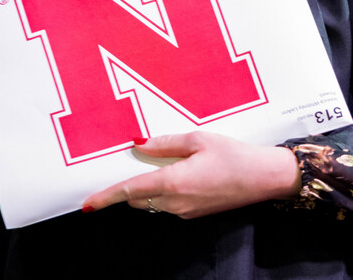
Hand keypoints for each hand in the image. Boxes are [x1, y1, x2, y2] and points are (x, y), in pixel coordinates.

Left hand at [82, 132, 300, 218]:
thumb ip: (166, 143)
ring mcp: (186, 211)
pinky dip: (164, 191)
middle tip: (133, 162)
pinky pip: (169, 204)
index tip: (88, 204)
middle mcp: (176, 202)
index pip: (131, 192)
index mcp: (174, 182)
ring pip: (153, 202)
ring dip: (149, 187)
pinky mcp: (195, 213)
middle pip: (138, 198)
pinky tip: (180, 172)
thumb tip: (140, 145)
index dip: (107, 198)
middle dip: (130, 185)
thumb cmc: (235, 155)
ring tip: (161, 163)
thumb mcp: (199, 139)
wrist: (265, 178)